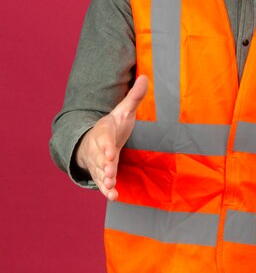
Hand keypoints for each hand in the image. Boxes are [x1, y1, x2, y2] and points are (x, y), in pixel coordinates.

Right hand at [75, 74, 147, 200]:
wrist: (92, 142)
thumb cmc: (112, 126)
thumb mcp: (123, 111)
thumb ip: (134, 97)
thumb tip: (146, 76)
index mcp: (104, 130)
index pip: (104, 137)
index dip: (106, 144)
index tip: (110, 151)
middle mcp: (97, 148)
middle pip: (98, 156)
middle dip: (103, 164)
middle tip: (109, 170)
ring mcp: (97, 162)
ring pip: (98, 171)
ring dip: (104, 178)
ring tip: (111, 185)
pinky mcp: (101, 174)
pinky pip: (101, 183)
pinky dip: (106, 190)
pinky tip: (114, 196)